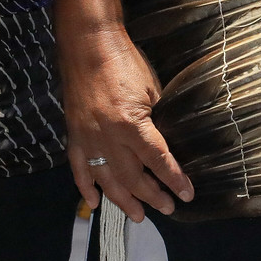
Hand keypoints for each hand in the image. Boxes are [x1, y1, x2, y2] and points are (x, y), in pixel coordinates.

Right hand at [58, 23, 193, 221]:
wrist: (88, 44)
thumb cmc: (125, 61)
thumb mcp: (151, 88)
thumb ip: (155, 118)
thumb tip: (164, 140)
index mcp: (132, 124)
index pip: (158, 160)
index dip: (174, 179)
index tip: (186, 195)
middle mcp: (108, 138)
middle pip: (133, 177)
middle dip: (152, 196)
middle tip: (166, 209)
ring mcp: (88, 139)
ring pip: (107, 180)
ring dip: (123, 200)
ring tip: (138, 216)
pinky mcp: (73, 135)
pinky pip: (78, 168)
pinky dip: (85, 188)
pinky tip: (93, 204)